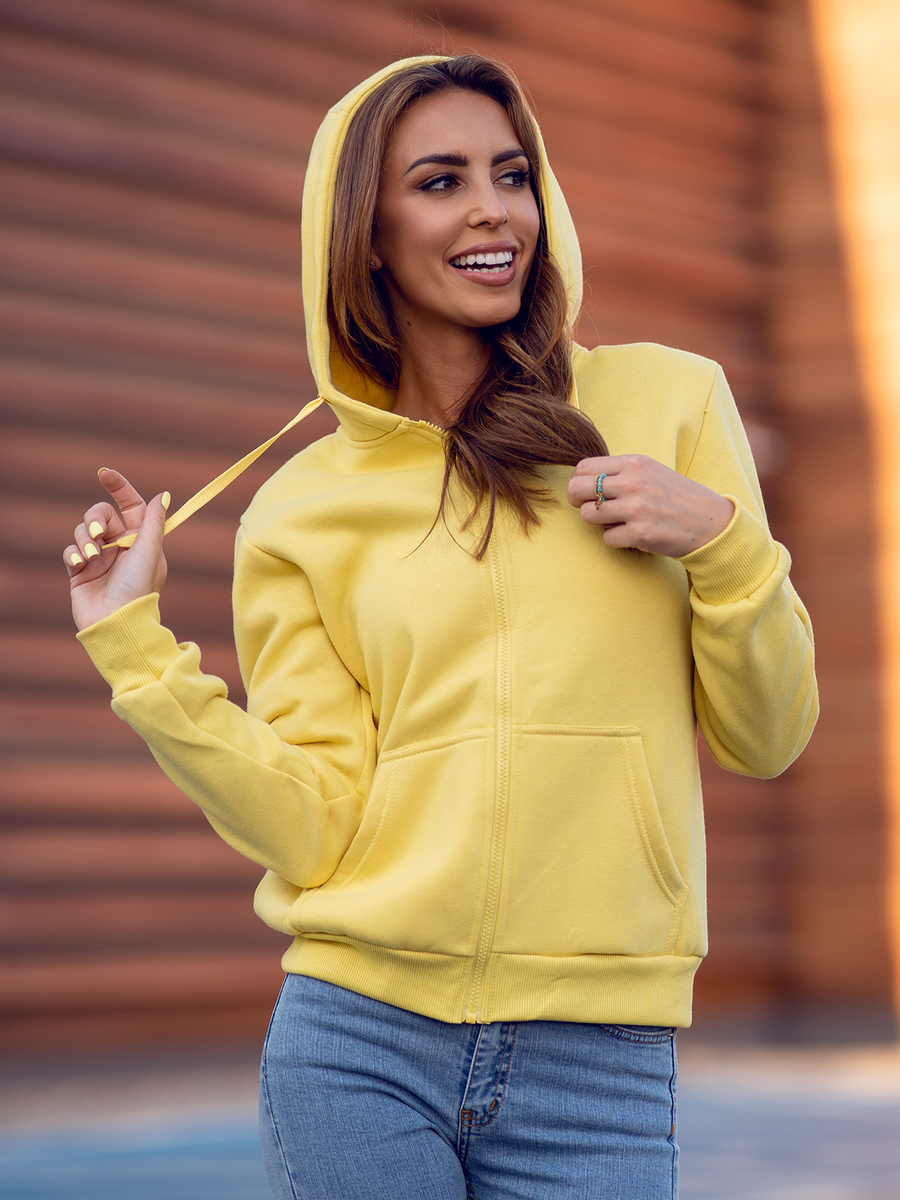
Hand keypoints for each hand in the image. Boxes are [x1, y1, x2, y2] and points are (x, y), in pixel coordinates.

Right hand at [63, 469, 168, 631]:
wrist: (116, 621)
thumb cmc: (138, 588)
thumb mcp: (148, 551)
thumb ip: (153, 522)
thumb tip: (163, 495)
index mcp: (141, 540)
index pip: (130, 505)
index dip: (119, 488)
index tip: (105, 473)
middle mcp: (120, 547)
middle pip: (101, 514)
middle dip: (96, 518)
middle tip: (99, 534)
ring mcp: (99, 559)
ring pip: (83, 531)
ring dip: (84, 539)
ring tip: (91, 556)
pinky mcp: (81, 572)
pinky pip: (71, 551)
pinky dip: (74, 555)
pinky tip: (81, 566)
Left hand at [567, 455, 734, 557]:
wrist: (711, 522)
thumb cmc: (676, 498)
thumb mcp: (651, 472)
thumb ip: (621, 472)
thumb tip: (583, 480)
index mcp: (634, 463)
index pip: (584, 468)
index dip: (578, 482)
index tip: (587, 493)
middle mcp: (633, 482)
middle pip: (577, 489)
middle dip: (579, 502)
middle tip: (592, 509)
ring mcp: (636, 508)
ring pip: (588, 515)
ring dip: (598, 523)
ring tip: (617, 522)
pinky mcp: (640, 533)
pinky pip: (607, 538)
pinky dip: (616, 539)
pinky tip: (633, 535)